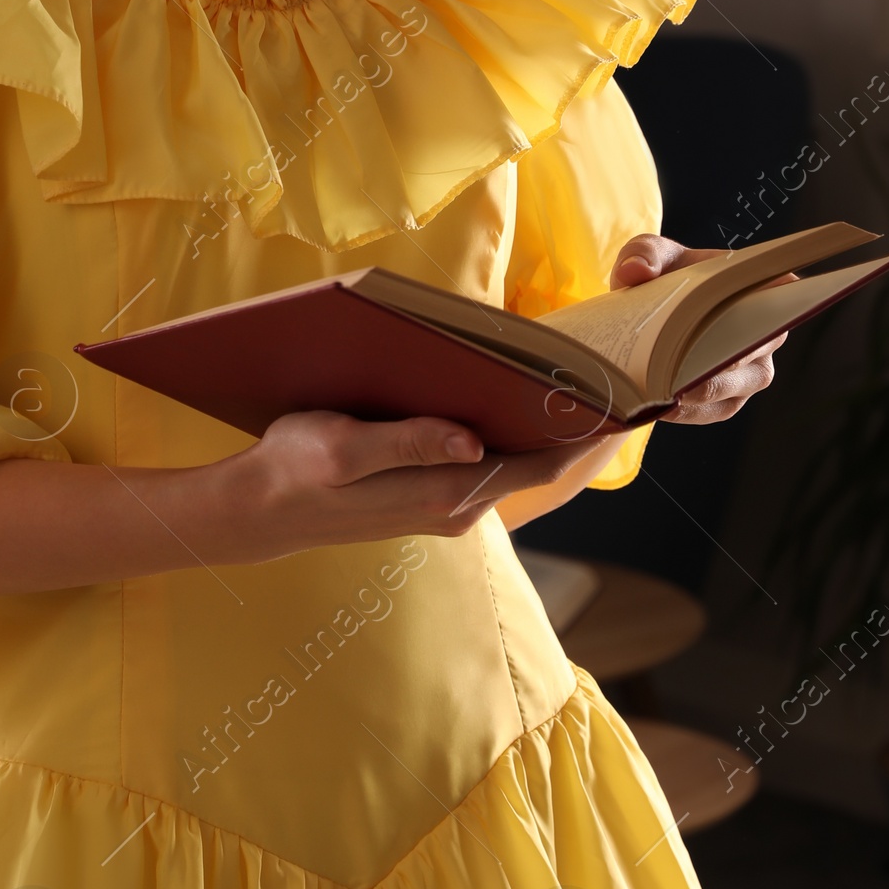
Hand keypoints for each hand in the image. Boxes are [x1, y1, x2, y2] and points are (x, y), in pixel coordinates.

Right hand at [202, 409, 624, 563]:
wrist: (259, 513)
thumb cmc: (295, 471)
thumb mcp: (344, 448)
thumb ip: (409, 444)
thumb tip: (473, 442)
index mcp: (446, 494)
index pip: (541, 464)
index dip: (589, 435)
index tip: (629, 398)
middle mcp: (458, 508)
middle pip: (541, 464)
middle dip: (580, 426)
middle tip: (621, 375)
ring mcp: (447, 507)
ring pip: (519, 465)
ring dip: (549, 429)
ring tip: (583, 380)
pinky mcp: (432, 499)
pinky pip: (494, 466)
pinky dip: (516, 436)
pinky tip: (518, 402)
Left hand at [610, 233, 787, 426]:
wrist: (644, 324)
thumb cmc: (661, 281)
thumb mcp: (649, 256)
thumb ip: (643, 253)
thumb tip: (637, 271)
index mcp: (755, 286)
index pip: (784, 288)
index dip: (778, 296)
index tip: (758, 300)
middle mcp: (764, 331)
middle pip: (756, 343)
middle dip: (726, 350)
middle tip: (695, 357)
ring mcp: (750, 371)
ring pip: (738, 383)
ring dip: (705, 387)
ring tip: (671, 388)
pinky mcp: (728, 400)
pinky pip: (717, 409)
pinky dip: (691, 410)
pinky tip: (664, 406)